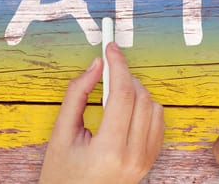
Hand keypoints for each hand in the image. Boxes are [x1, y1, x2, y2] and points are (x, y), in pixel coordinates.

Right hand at [39, 43, 164, 183]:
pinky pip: (158, 123)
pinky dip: (145, 108)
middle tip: (107, 69)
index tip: (110, 47)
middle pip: (141, 98)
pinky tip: (124, 110)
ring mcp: (146, 161)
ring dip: (136, 92)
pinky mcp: (150, 161)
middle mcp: (134, 157)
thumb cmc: (61, 176)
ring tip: (112, 95)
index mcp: (109, 151)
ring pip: (155, 108)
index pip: (122, 94)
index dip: (117, 65)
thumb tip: (96, 65)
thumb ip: (77, 95)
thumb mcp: (61, 134)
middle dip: (125, 77)